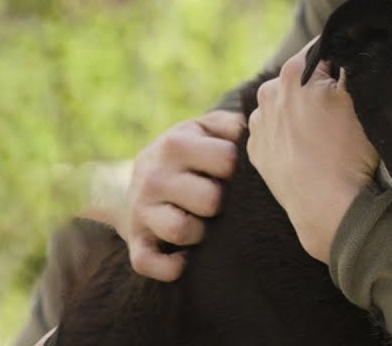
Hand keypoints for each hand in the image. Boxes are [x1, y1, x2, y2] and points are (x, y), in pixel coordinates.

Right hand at [118, 110, 244, 280]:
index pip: (226, 159)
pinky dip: (172, 267)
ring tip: (200, 225)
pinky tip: (186, 257)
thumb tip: (256, 127)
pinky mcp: (135, 243)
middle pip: (209, 200)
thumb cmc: (185, 155)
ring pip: (180, 230)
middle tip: (215, 201)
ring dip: (199, 233)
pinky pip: (152, 264)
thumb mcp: (202, 130)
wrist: (135, 182)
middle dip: (220, 203)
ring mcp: (141, 211)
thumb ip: (229, 125)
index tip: (229, 172)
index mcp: (175, 144)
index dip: (236, 169)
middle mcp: (153, 176)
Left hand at [248, 38, 377, 263]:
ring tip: (326, 136)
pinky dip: (290, 136)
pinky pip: (275, 133)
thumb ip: (352, 62)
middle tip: (342, 112)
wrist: (328, 209)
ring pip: (287, 106)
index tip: (353, 74)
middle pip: (301, 78)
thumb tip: (351, 43)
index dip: (341, 58)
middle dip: (319, 87)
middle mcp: (268, 93)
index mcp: (293, 73)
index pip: (321, 49)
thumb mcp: (360, 97)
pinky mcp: (256, 152)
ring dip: (302, 112)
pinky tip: (309, 151)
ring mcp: (259, 124)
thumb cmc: (349, 152)